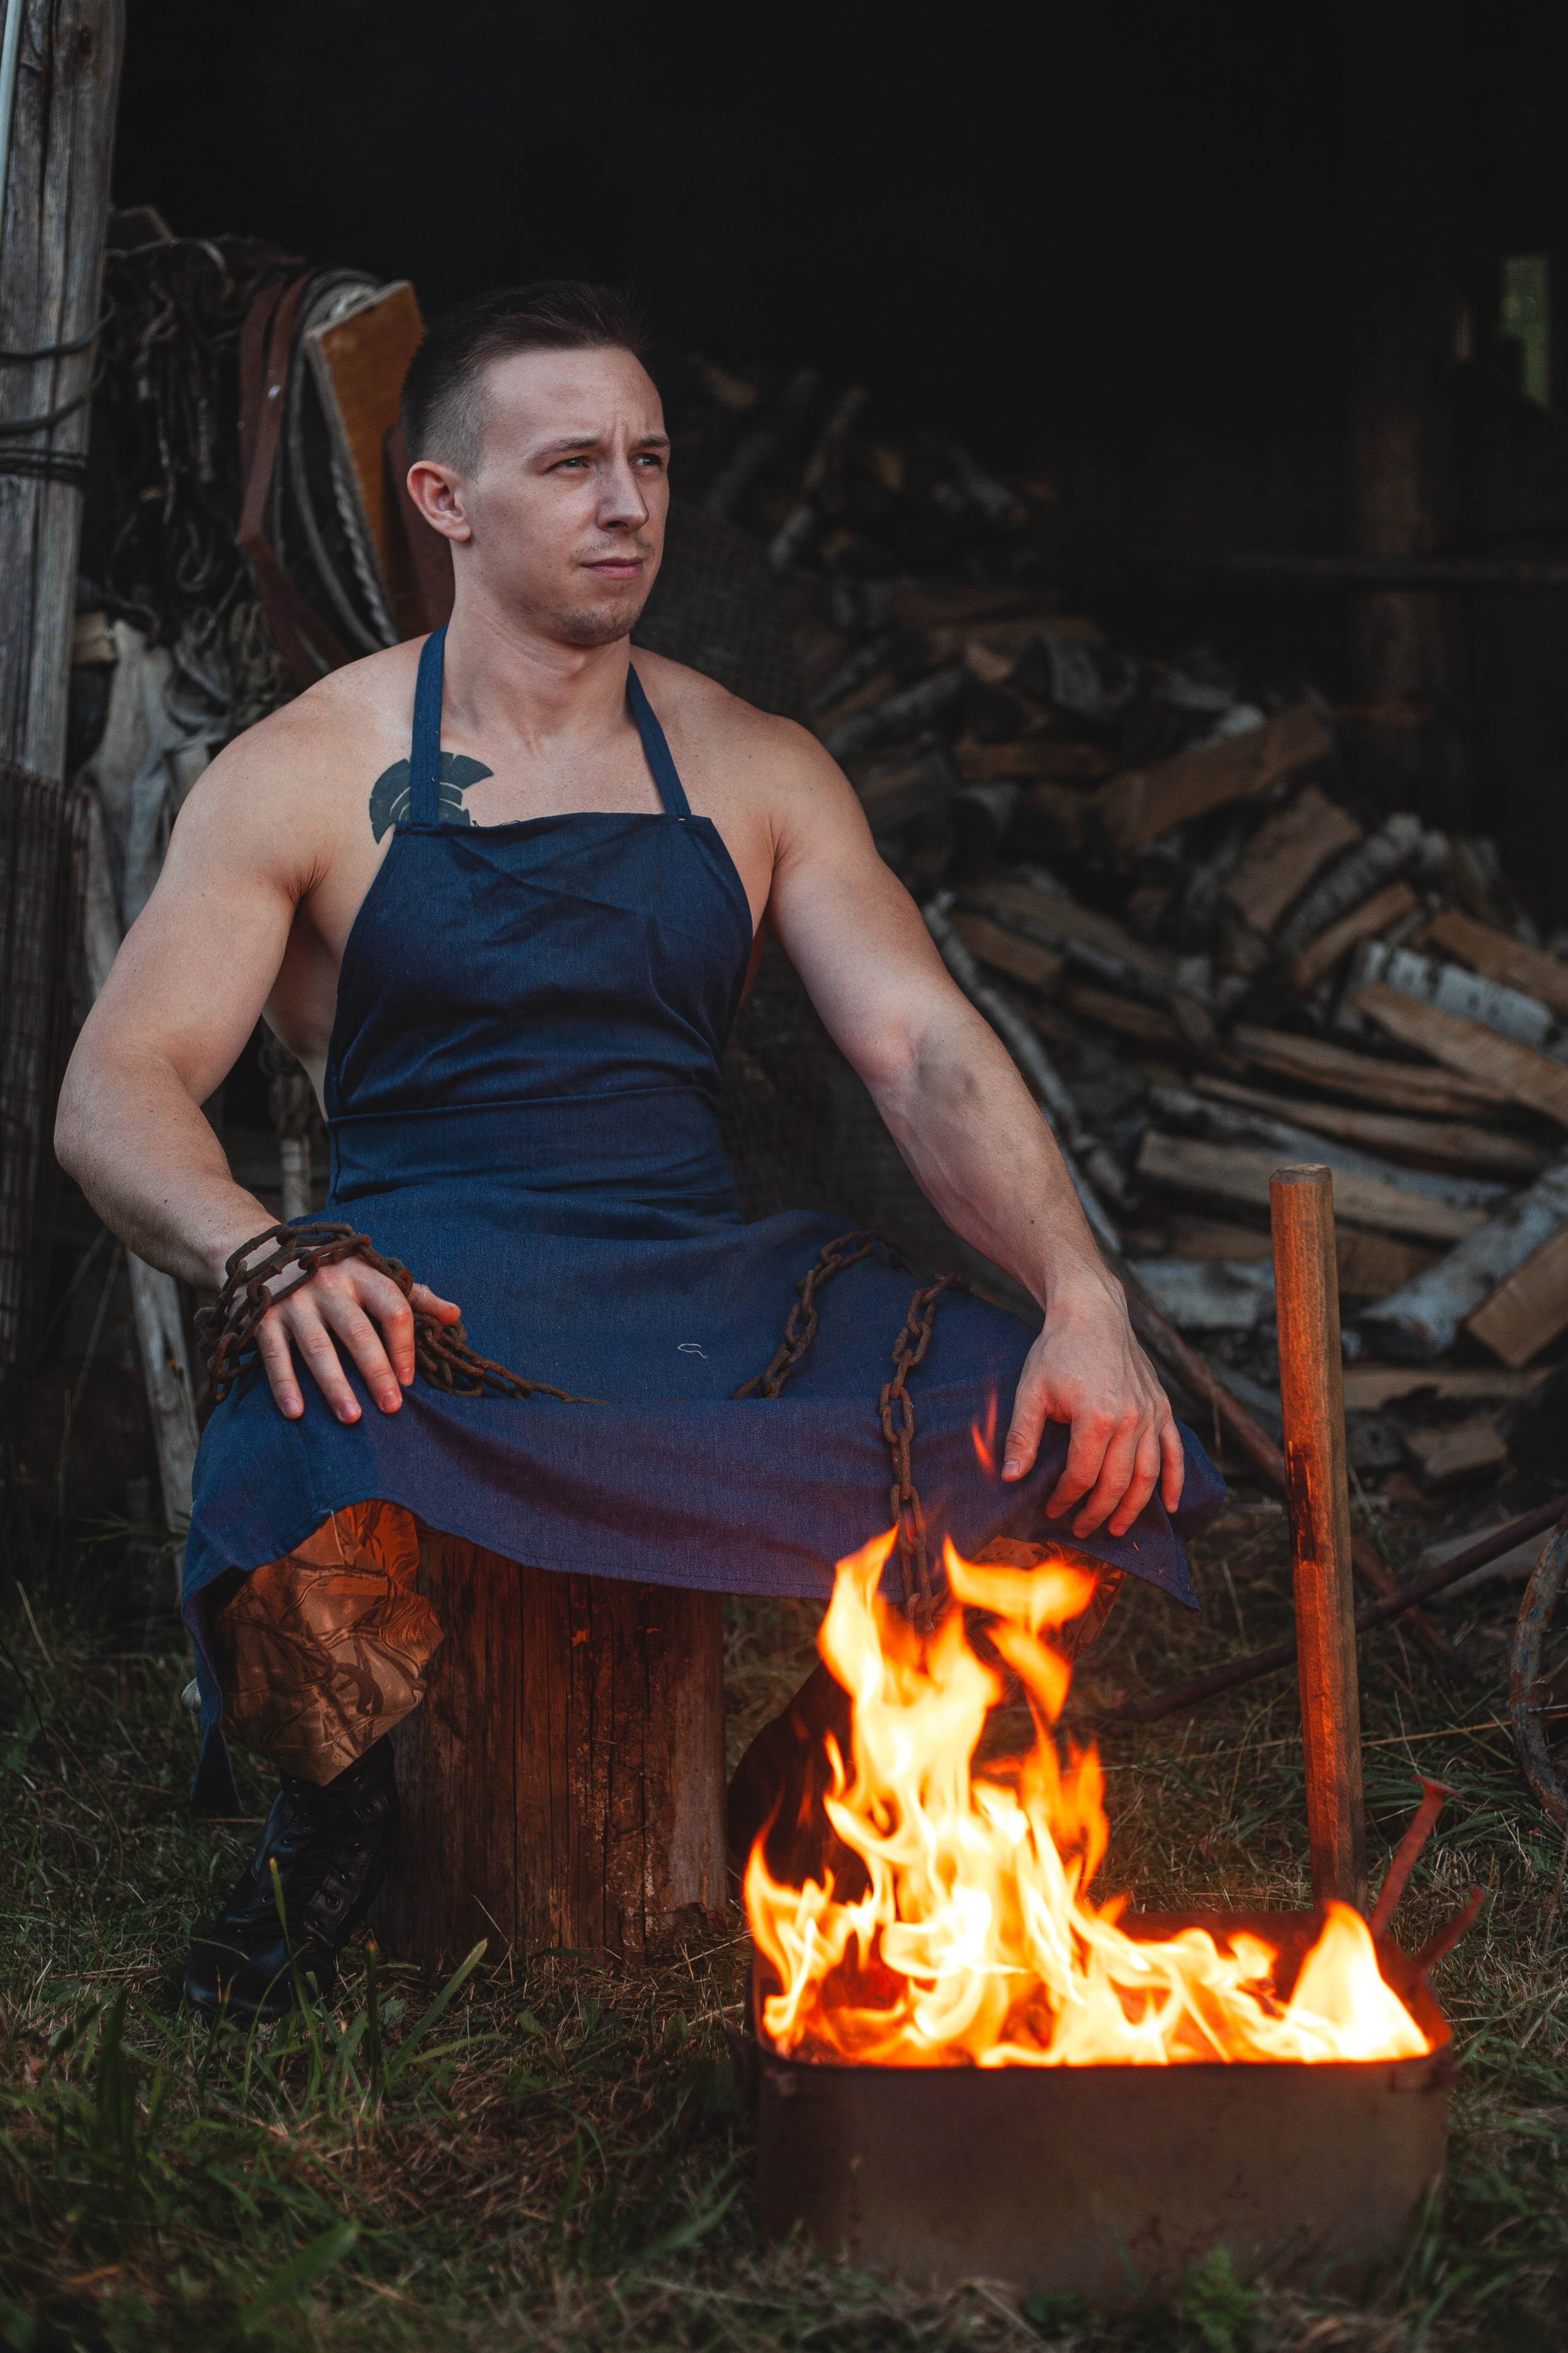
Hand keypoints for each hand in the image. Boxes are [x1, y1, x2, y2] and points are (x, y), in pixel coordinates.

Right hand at [246, 1256, 462, 1423]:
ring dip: (335, 1385)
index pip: (393, 1307)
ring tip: (351, 1417)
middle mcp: (329, 1286)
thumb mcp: (371, 1273)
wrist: (264, 1252)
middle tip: (391, 1407)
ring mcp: (294, 1302)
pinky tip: (296, 1412)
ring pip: (318, 1349)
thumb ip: (413, 1295)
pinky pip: (275, 1356)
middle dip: (376, 1372)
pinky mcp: (263, 1318)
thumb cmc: (333, 1271)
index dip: (404, 1345)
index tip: (409, 1379)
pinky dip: (284, 1385)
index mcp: (362, 1274)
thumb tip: (455, 1315)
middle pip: (358, 1333)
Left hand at [1001, 1272, 1183, 1538]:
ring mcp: (1151, 1414)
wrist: (1093, 1311)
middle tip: (1082, 1530)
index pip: (1083, 1476)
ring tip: (1119, 1529)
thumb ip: (1023, 1436)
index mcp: (1096, 1418)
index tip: (1052, 1511)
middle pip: (1117, 1483)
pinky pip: (1174, 1452)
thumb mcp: (1031, 1391)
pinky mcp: (1162, 1407)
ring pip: (1148, 1475)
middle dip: (1098, 1513)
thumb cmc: (1058, 1350)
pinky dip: (1175, 1481)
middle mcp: (1131, 1419)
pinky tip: (1168, 1505)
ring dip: (1134, 1507)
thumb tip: (1010, 1477)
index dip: (1066, 1499)